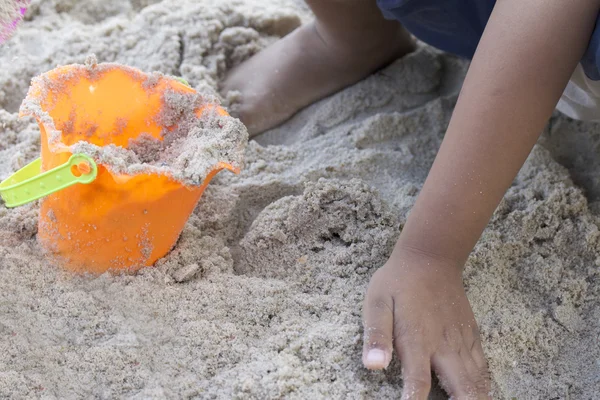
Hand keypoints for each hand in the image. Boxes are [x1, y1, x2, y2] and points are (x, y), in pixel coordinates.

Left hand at [362, 248, 490, 398]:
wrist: (431, 257)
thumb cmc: (398, 282)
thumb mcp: (377, 303)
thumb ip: (376, 335)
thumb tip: (372, 366)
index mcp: (417, 341)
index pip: (418, 384)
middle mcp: (444, 347)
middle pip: (462, 391)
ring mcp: (461, 342)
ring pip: (477, 383)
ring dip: (475, 398)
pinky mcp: (472, 336)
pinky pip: (483, 368)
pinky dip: (484, 386)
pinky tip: (480, 394)